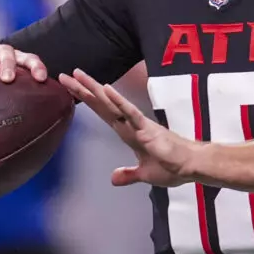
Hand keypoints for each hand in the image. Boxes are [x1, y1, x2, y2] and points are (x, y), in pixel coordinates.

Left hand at [60, 68, 200, 187]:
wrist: (191, 166)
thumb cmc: (172, 167)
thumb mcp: (145, 174)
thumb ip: (129, 174)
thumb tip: (113, 178)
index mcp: (127, 132)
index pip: (102, 112)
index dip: (85, 100)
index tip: (70, 88)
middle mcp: (129, 124)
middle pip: (101, 103)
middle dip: (82, 89)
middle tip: (62, 75)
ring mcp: (137, 124)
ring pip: (111, 103)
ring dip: (94, 89)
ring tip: (77, 74)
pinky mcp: (147, 128)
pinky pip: (129, 112)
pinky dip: (117, 100)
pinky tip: (106, 89)